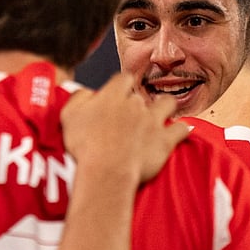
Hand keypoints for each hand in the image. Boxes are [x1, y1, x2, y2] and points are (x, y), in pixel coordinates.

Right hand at [62, 73, 188, 183]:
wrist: (107, 171)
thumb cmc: (85, 146)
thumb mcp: (69, 116)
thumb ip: (79, 97)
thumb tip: (87, 92)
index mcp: (113, 95)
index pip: (123, 79)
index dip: (121, 86)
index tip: (117, 94)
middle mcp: (136, 104)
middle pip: (140, 96)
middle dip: (136, 104)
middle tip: (128, 118)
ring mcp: (153, 121)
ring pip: (167, 103)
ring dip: (164, 106)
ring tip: (160, 113)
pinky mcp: (165, 140)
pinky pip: (181, 129)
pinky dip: (181, 130)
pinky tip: (181, 131)